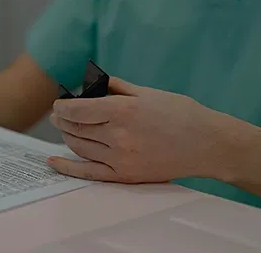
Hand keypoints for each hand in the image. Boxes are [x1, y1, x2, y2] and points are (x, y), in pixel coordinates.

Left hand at [47, 78, 231, 183]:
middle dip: (61, 120)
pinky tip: (53, 161)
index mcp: (123, 110)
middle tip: (57, 114)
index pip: (78, 109)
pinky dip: (68, 167)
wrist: (207, 144)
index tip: (59, 103)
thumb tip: (92, 84)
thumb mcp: (147, 92)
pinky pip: (88, 172)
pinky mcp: (125, 176)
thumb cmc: (181, 114)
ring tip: (65, 128)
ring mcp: (120, 158)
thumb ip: (116, 87)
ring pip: (79, 147)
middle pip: (75, 128)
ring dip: (66, 136)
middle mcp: (118, 136)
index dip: (62, 106)